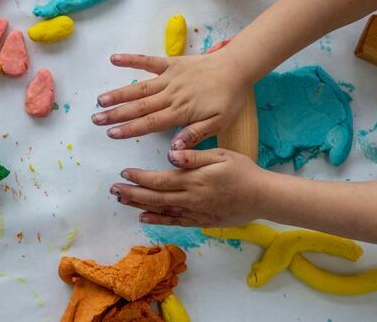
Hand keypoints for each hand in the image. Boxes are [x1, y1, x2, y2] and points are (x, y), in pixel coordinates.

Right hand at [92, 51, 248, 148]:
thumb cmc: (229, 98)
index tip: (111, 133)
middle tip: (96, 119)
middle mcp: (171, 95)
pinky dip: (131, 59)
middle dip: (116, 114)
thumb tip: (173, 149)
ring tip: (100, 100)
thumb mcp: (218, 123)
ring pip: (139, 87)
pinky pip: (148, 61)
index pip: (150, 123)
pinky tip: (114, 59)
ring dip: (118, 93)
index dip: (129, 128)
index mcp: (180, 111)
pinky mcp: (171, 63)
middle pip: (139, 106)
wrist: (237, 68)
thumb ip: (194, 135)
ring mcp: (169, 78)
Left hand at [109, 148, 269, 226]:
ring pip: (161, 210)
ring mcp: (195, 212)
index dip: (140, 177)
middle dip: (132, 193)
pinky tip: (144, 218)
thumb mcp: (221, 155)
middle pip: (154, 197)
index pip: (159, 179)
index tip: (124, 173)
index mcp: (193, 179)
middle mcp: (190, 198)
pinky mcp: (201, 221)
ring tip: (122, 202)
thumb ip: (194, 156)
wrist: (263, 197)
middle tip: (113, 190)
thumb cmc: (243, 171)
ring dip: (139, 206)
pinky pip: (175, 222)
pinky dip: (158, 220)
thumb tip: (171, 153)